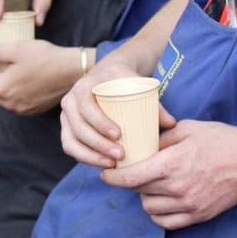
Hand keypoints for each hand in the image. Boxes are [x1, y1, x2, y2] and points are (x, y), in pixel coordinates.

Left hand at [0, 40, 83, 114]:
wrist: (72, 71)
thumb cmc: (45, 57)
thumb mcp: (16, 48)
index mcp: (2, 87)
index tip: (2, 55)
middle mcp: (9, 103)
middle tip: (8, 64)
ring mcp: (21, 109)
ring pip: (0, 98)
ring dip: (3, 86)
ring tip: (18, 72)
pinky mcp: (32, 111)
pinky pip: (14, 103)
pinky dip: (15, 94)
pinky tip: (28, 82)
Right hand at [59, 53, 174, 168]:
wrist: (108, 73)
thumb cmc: (123, 79)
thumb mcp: (137, 84)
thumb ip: (154, 103)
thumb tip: (170, 123)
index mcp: (84, 87)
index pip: (87, 107)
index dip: (99, 123)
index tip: (119, 135)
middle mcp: (70, 101)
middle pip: (78, 127)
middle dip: (98, 145)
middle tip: (120, 155)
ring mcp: (66, 115)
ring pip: (71, 141)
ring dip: (90, 156)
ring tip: (112, 164)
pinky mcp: (67, 128)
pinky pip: (69, 146)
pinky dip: (84, 157)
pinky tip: (101, 164)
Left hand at [102, 120, 236, 228]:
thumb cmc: (221, 140)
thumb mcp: (187, 129)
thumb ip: (160, 139)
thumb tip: (140, 145)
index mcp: (172, 164)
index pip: (131, 178)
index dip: (112, 177)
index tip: (104, 174)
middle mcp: (178, 188)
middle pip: (138, 191)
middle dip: (132, 181)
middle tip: (135, 171)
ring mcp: (189, 205)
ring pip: (150, 209)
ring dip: (145, 197)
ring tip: (152, 184)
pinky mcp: (199, 215)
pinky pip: (166, 222)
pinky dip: (158, 214)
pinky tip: (162, 201)